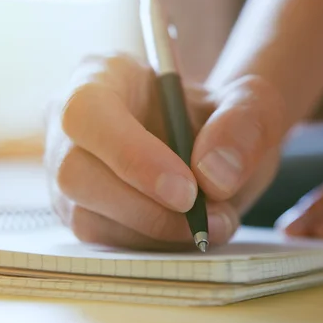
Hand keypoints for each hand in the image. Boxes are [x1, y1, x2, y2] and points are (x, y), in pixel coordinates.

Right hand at [44, 53, 285, 249]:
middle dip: (145, 208)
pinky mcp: (82, 211)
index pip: (87, 111)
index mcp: (103, 76)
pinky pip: (104, 242)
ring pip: (87, 217)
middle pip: (74, 173)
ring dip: (155, 233)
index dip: (131, 155)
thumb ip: (245, 123)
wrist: (212, 147)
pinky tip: (187, 230)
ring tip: (211, 223)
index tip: (187, 190)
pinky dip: (152, 245)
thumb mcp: (252, 104)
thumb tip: (213, 177)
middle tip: (206, 220)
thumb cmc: (219, 117)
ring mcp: (70, 172)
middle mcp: (72, 125)